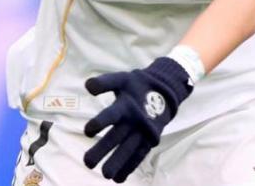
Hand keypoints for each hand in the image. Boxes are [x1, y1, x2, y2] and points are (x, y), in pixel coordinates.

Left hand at [83, 57, 192, 182]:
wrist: (166, 90)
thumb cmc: (137, 86)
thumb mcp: (122, 79)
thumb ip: (104, 82)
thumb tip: (88, 85)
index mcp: (126, 105)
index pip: (112, 114)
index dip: (100, 122)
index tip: (87, 131)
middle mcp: (134, 120)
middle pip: (117, 137)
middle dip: (102, 150)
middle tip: (88, 163)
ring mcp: (143, 132)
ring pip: (129, 149)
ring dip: (117, 162)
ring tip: (105, 175)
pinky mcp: (149, 140)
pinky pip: (139, 155)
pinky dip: (130, 167)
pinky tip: (118, 178)